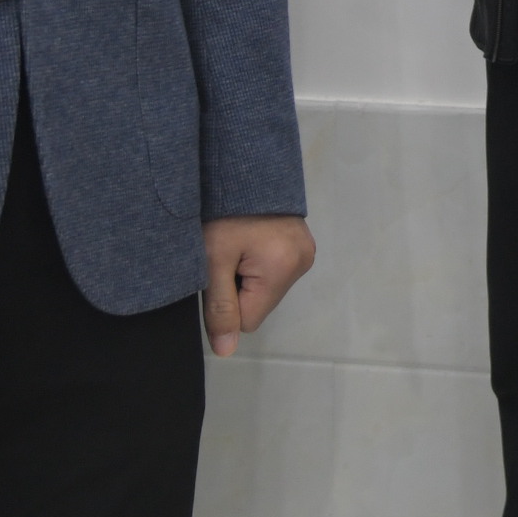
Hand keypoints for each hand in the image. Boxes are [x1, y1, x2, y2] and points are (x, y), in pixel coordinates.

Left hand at [201, 215, 314, 358]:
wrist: (242, 164)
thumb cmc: (223, 211)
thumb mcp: (212, 259)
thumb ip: (219, 308)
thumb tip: (226, 352)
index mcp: (283, 269)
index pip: (248, 320)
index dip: (226, 301)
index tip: (219, 271)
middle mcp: (302, 262)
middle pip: (259, 304)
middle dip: (239, 287)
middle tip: (227, 254)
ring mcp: (306, 251)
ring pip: (266, 288)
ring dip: (248, 274)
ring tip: (238, 243)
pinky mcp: (302, 242)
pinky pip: (275, 270)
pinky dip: (259, 262)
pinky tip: (250, 239)